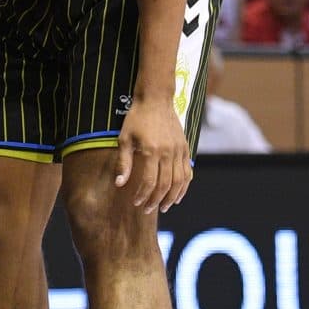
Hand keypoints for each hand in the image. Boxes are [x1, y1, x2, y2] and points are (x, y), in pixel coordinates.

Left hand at [115, 94, 192, 215]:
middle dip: (156, 200)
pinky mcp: (186, 148)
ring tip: (164, 207)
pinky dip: (184, 186)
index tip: (136, 202)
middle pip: (165, 184)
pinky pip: (188, 172)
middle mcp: (168, 152)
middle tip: (147, 209)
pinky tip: (178, 195)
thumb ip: (123, 162)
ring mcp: (179, 150)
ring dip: (172, 197)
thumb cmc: (136, 118)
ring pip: (179, 181)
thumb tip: (119, 184)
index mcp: (151, 150)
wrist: (156, 99)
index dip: (143, 195)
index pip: (149, 181)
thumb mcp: (124, 138)